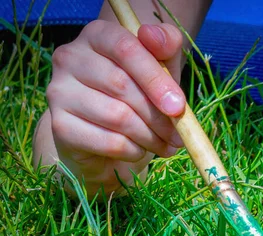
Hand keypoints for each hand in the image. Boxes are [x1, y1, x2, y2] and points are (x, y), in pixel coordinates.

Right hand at [46, 20, 185, 193]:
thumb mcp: (161, 67)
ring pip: (117, 117)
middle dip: (159, 116)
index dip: (156, 79)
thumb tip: (154, 34)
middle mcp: (70, 57)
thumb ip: (166, 46)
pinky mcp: (60, 126)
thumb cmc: (140, 92)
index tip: (179, 107)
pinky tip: (140, 150)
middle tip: (178, 135)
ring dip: (150, 136)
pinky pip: (108, 142)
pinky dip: (133, 150)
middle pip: (122, 86)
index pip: (126, 49)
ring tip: (164, 144)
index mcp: (97, 35)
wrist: (109, 134)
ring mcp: (59, 92)